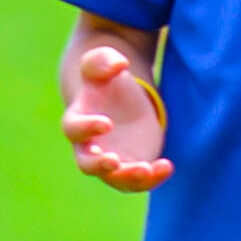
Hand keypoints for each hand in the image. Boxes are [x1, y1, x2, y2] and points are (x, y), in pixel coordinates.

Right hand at [63, 45, 172, 191]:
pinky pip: (138, 181)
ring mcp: (110, 161)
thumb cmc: (106, 82)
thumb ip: (104, 60)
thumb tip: (119, 64)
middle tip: (113, 161)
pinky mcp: (130, 168)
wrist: (120, 101)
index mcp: (78, 120)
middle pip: (86, 164)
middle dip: (98, 165)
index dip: (87, 128)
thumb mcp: (103, 63)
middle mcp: (89, 147)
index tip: (107, 123)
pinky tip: (167, 166)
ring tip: (146, 169)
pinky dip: (152, 178)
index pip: (73, 129)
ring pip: (114, 179)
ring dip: (129, 177)